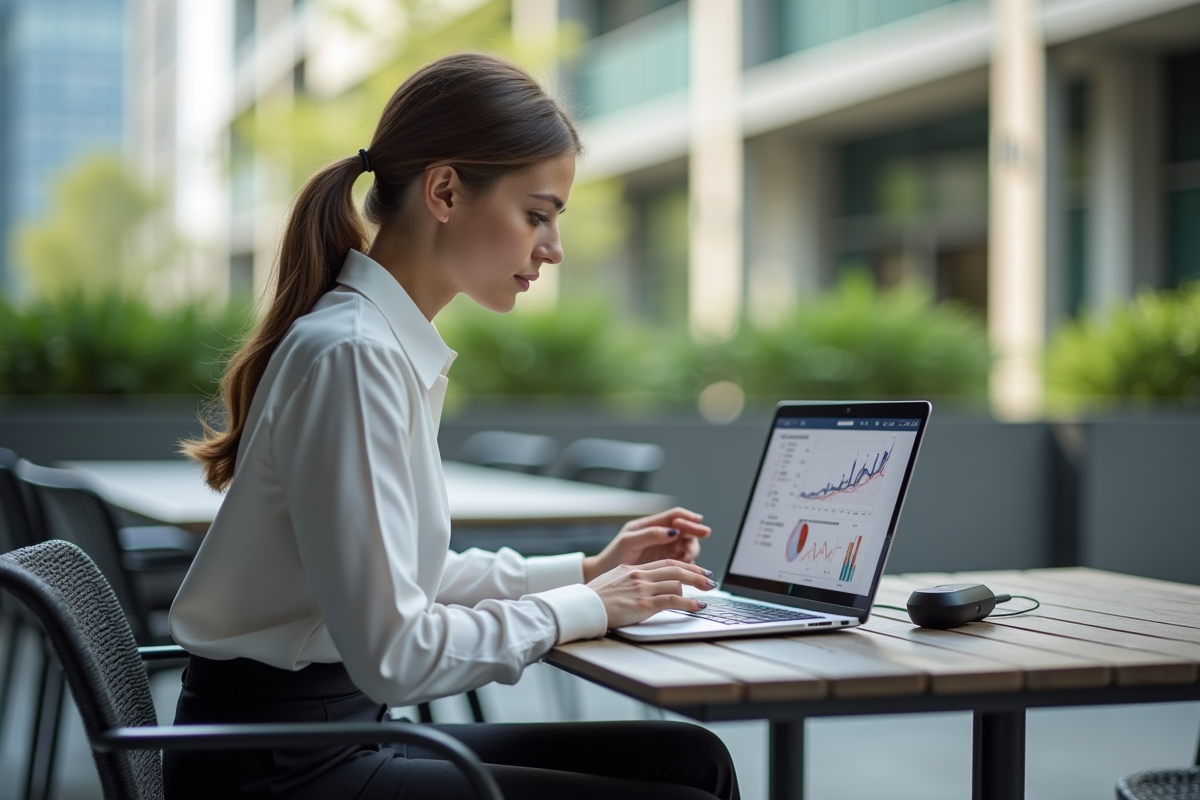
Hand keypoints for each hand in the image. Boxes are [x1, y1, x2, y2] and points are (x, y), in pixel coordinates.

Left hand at [582, 507, 711, 582]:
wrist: (604, 576)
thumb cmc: (613, 557)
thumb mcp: (628, 542)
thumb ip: (650, 534)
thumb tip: (673, 530)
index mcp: (650, 526)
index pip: (674, 516)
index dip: (688, 517)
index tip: (698, 521)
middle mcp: (660, 537)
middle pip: (685, 530)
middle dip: (695, 532)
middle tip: (704, 535)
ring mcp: (663, 551)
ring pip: (686, 546)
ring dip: (691, 549)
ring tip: (688, 557)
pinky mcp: (665, 565)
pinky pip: (682, 562)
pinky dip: (687, 563)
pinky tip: (686, 566)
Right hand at [586, 559, 715, 627]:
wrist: (582, 608)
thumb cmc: (592, 601)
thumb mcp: (612, 584)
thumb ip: (628, 583)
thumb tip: (641, 589)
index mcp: (632, 570)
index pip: (664, 563)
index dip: (683, 566)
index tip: (696, 570)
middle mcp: (639, 575)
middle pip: (675, 568)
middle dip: (696, 573)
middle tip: (710, 579)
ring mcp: (642, 589)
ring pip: (677, 582)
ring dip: (696, 588)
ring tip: (707, 594)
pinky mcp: (643, 604)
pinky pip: (672, 601)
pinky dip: (689, 604)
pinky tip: (698, 606)